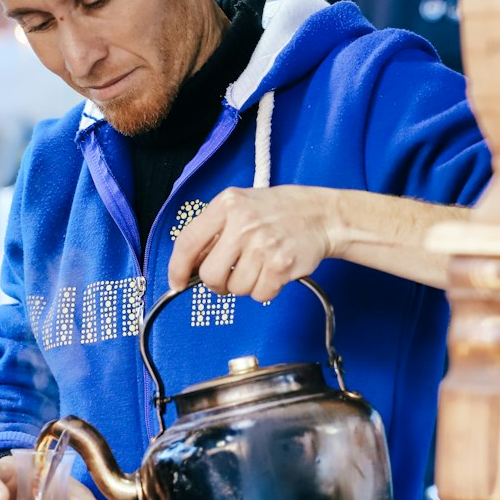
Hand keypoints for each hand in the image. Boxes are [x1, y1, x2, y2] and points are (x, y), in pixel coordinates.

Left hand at [168, 185, 336, 301]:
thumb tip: (190, 265)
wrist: (322, 215)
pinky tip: (273, 271)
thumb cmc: (280, 212)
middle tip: (230, 275)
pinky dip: (265, 289)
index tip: (177, 282)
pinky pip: (259, 294)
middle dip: (217, 283)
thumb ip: (215, 230)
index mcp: (227, 204)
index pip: (188, 242)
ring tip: (259, 265)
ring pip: (235, 288)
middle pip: (210, 274)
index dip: (178, 267)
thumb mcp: (241, 206)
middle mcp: (243, 223)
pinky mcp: (281, 264)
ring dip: (245, 284)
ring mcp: (263, 244)